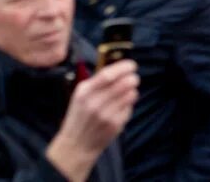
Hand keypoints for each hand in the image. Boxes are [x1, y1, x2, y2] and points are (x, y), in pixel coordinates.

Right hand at [46, 60, 138, 181]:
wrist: (76, 145)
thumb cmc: (80, 116)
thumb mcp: (80, 95)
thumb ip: (97, 82)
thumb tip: (119, 67)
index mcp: (84, 91)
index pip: (108, 74)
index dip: (123, 67)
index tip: (131, 65)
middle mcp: (94, 102)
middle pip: (124, 83)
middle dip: (133, 78)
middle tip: (133, 79)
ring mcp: (106, 115)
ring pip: (131, 94)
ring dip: (132, 91)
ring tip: (126, 93)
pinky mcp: (115, 125)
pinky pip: (129, 108)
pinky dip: (128, 105)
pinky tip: (120, 108)